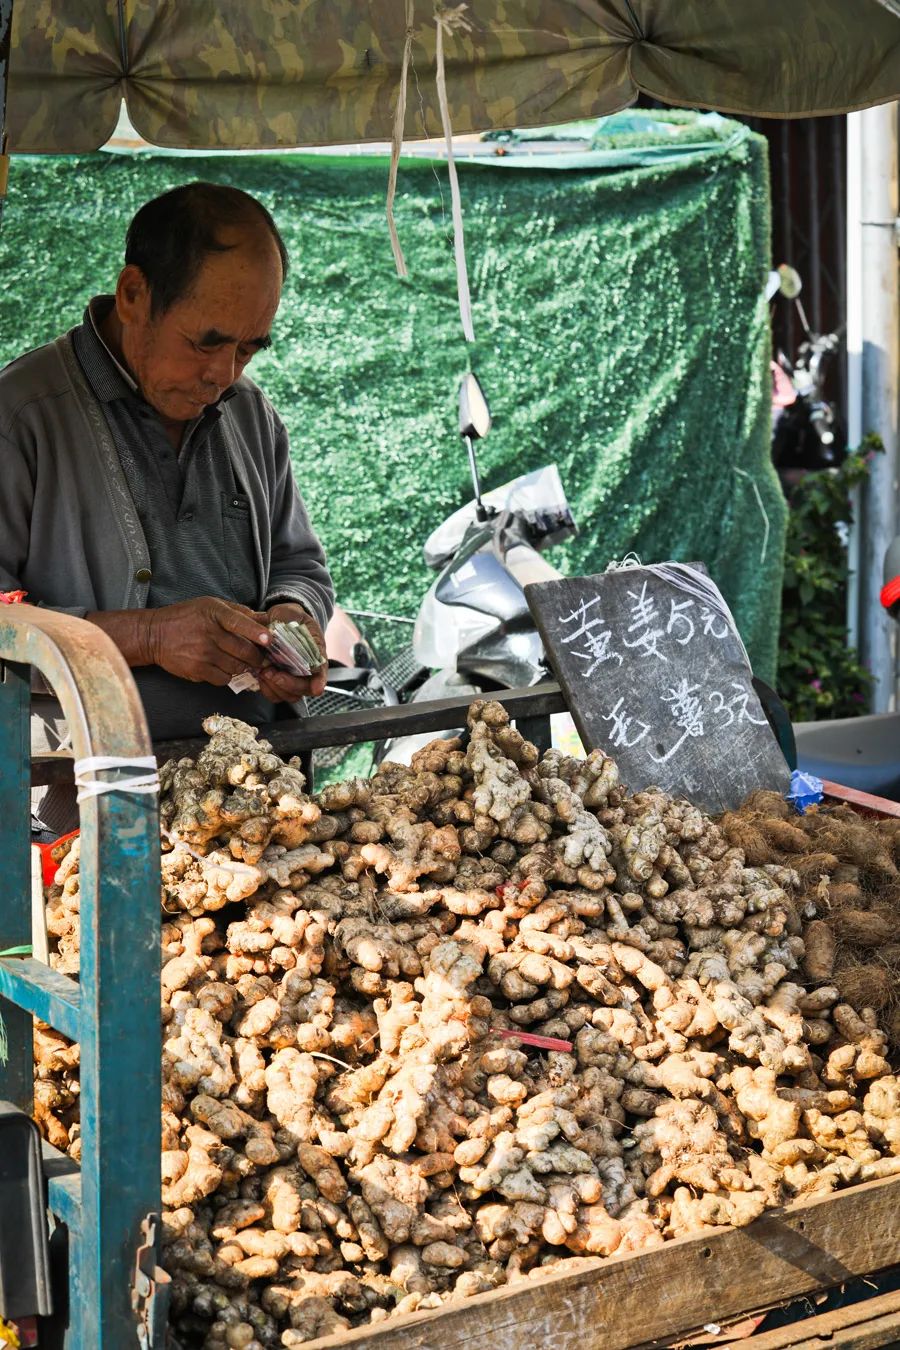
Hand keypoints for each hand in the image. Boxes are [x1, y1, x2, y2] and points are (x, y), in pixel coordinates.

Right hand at [144, 596, 271, 684]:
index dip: (256, 632)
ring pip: (237, 667)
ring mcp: (202, 654)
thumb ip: (239, 612)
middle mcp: (208, 633)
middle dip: (257, 656)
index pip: (239, 622)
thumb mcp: (210, 605)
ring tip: (238, 660)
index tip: (269, 640)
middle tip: (261, 657)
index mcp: (214, 613)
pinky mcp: (197, 670)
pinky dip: (228, 675)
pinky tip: (222, 666)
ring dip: (242, 666)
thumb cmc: (186, 617)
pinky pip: (224, 679)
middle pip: (244, 651)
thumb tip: (266, 619)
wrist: (154, 635)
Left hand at [256, 602, 327, 701]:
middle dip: (288, 684)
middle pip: (303, 690)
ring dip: (275, 688)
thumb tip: (288, 635)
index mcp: (316, 656)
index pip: (321, 674)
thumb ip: (295, 623)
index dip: (319, 682)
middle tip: (271, 672)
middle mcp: (306, 672)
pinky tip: (260, 676)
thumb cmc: (292, 618)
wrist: (281, 619)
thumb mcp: (297, 616)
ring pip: (289, 696)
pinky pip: (275, 695)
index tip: (315, 688)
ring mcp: (292, 678)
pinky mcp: (278, 681)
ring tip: (264, 673)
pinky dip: (267, 689)